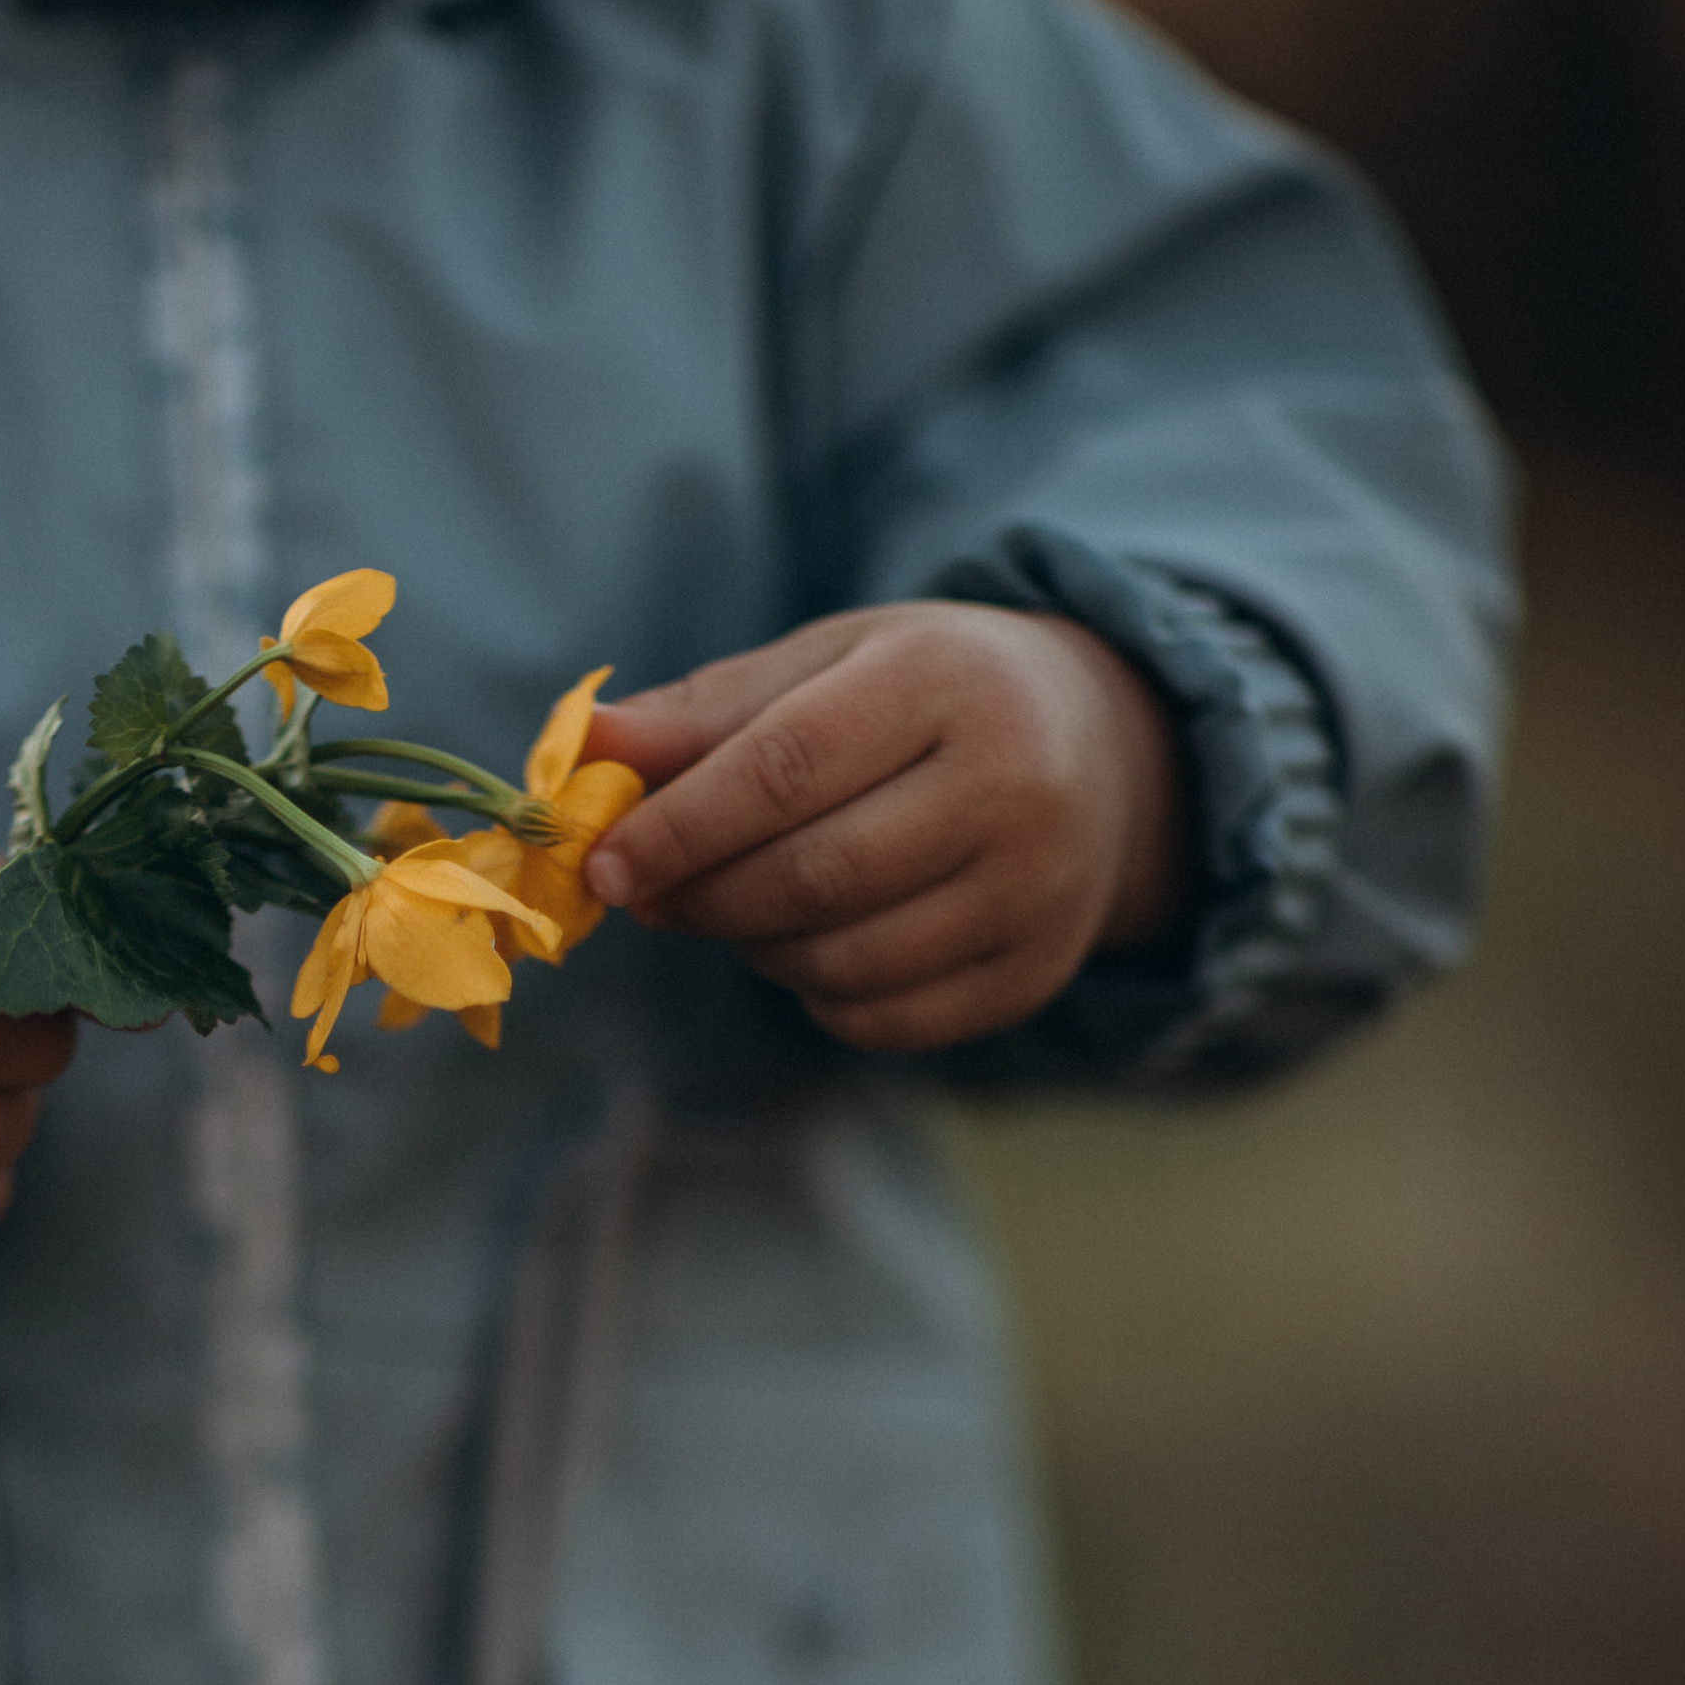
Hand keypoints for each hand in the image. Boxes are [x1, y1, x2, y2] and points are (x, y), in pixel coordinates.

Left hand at [581, 605, 1186, 1053]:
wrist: (1103, 747)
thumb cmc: (927, 696)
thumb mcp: (829, 665)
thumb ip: (706, 712)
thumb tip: (581, 745)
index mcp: (945, 681)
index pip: (787, 767)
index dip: (682, 828)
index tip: (606, 867)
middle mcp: (1011, 785)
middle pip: (814, 877)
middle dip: (705, 899)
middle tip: (649, 897)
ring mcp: (1035, 891)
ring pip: (844, 962)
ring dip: (757, 950)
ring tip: (738, 909)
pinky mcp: (1033, 972)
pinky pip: (884, 1020)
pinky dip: (818, 997)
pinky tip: (811, 947)